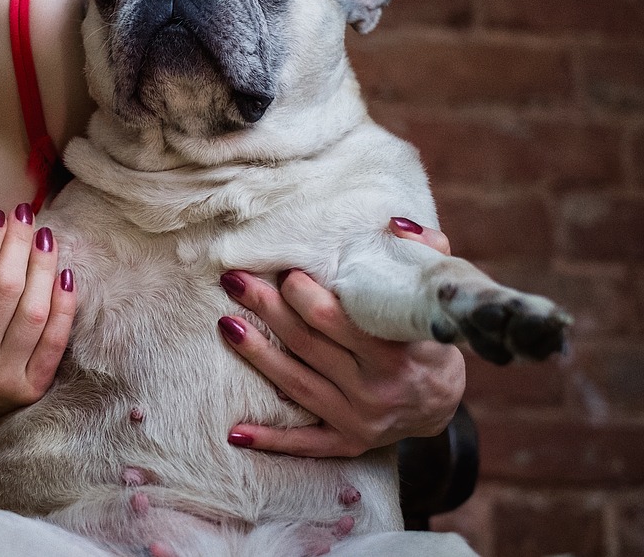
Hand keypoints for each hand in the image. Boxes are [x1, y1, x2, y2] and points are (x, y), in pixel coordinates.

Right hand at [0, 204, 76, 427]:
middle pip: (5, 288)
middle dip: (18, 244)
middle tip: (25, 216)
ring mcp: (6, 373)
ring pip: (34, 311)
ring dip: (44, 268)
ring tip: (46, 238)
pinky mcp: (33, 386)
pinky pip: (55, 340)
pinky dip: (64, 306)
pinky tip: (65, 276)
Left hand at [218, 217, 465, 456]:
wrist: (444, 403)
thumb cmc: (431, 338)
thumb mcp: (441, 296)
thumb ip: (426, 254)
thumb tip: (394, 224)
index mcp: (398, 353)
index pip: (339, 322)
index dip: (305, 297)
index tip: (285, 272)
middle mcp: (377, 391)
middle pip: (307, 346)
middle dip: (267, 310)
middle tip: (235, 281)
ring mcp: (360, 420)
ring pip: (296, 385)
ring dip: (256, 354)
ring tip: (226, 324)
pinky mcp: (348, 442)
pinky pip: (304, 445)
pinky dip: (270, 439)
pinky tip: (235, 431)